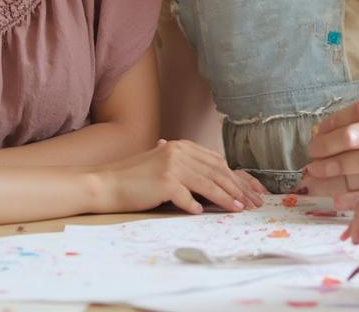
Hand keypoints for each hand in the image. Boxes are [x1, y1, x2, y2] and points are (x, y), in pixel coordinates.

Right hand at [89, 139, 265, 214]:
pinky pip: (186, 196)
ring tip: (238, 209)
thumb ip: (183, 164)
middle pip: (216, 171)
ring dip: (225, 197)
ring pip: (207, 183)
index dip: (234, 176)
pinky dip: (195, 205)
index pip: (216, 161)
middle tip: (251, 202)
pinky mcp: (164, 181)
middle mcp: (179, 151)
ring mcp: (172, 165)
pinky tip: (201, 212)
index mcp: (182, 146)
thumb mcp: (161, 163)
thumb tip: (206, 172)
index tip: (248, 190)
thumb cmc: (135, 178)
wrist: (107, 183)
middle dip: (236, 188)